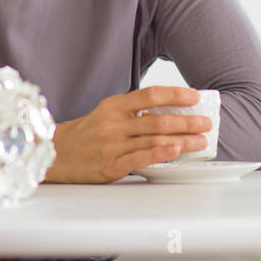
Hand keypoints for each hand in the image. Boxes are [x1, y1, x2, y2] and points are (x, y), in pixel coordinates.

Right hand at [45, 86, 213, 183]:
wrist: (55, 155)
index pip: (150, 95)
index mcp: (114, 106)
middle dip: (187, 121)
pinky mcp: (109, 166)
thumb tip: (170, 111)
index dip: (175, 94)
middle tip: (206, 123)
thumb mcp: (106, 114)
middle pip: (157, 119)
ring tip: (200, 141)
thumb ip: (133, 112)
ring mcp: (111, 145)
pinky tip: (174, 151)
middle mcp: (113, 123)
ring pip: (153, 139)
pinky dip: (159, 154)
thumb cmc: (86, 134)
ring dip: (182, 140)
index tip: (195, 96)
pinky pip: (139, 158)